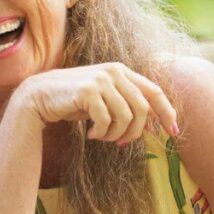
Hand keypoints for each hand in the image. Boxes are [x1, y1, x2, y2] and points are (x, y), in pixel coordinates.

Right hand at [14, 63, 178, 144]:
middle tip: (122, 143)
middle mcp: (114, 71)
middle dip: (136, 132)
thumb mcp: (104, 101)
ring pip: (126, 116)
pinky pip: (106, 120)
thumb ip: (126, 104)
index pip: (154, 91)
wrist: (40, 97)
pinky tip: (90, 134)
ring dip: (116, 134)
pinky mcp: (88, 90)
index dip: (167, 112)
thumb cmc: (74, 102)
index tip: (174, 133)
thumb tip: (152, 125)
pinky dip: (101, 133)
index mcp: (121, 71)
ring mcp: (101, 79)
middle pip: (142, 108)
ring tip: (102, 137)